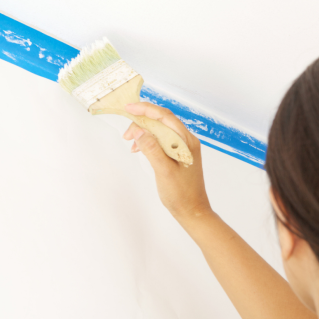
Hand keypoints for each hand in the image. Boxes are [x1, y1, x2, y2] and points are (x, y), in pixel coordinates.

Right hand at [123, 102, 211, 221]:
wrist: (192, 211)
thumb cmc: (181, 194)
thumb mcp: (163, 170)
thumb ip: (152, 148)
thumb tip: (139, 130)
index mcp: (187, 141)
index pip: (165, 116)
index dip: (146, 109)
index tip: (129, 108)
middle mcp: (187, 141)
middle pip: (163, 121)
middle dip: (143, 121)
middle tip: (126, 132)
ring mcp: (184, 148)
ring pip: (161, 131)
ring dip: (145, 132)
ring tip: (130, 143)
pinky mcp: (179, 156)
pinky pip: (163, 141)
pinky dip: (149, 141)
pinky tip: (139, 149)